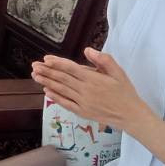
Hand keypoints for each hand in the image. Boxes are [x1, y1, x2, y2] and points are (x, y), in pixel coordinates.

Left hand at [31, 49, 152, 131]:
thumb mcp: (118, 72)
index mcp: (94, 79)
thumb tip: (87, 50)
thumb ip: (103, 60)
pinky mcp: (82, 112)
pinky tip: (46, 91)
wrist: (130, 115)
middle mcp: (85, 91)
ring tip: (35, 75)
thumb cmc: (125, 92)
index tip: (46, 59)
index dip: (57, 63)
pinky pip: (65, 103)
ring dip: (47, 82)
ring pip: (61, 90)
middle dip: (47, 71)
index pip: (71, 68)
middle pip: (62, 79)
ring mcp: (82, 102)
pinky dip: (55, 97)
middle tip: (34, 65)